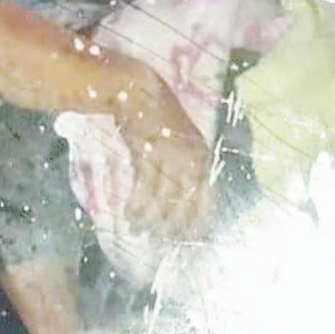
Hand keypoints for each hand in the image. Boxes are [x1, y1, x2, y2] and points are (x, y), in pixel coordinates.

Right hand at [109, 65, 211, 234]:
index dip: (197, 221)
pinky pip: (143, 189)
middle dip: (172, 226)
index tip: (188, 239)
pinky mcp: (146, 156)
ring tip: (140, 232)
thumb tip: (182, 197)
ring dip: (150, 220)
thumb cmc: (159, 117)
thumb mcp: (181, 142)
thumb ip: (185, 168)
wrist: (138, 91)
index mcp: (202, 158)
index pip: (205, 199)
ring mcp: (167, 158)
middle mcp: (189, 161)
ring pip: (161, 200)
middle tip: (160, 242)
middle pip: (184, 205)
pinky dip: (136, 205)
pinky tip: (129, 215)